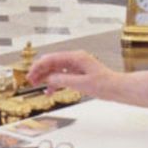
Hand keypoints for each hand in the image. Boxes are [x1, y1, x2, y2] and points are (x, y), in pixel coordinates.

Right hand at [27, 51, 147, 107]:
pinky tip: (50, 90)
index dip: (38, 67)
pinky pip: (63, 76)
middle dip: (40, 71)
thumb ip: (63, 80)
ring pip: (56, 70)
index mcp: (75, 57)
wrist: (118, 88)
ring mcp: (77, 66)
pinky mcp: (79, 74)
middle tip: (30, 81)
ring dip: (46, 77)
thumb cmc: (104, 84)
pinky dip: (55, 82)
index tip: (30, 75)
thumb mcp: (81, 84)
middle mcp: (75, 59)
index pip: (51, 59)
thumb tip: (49, 79)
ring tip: (38, 86)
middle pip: (52, 63)